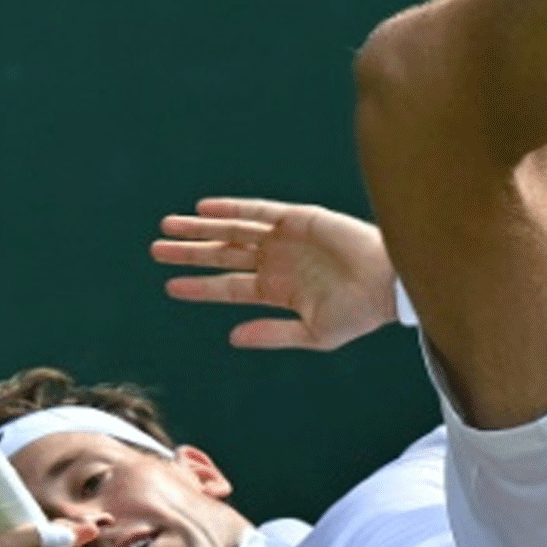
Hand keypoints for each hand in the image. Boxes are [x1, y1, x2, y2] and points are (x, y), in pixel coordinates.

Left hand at [152, 197, 396, 350]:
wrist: (390, 285)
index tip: (169, 286)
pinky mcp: (297, 218)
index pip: (228, 288)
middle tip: (156, 249)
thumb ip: (271, 334)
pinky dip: (230, 208)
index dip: (198, 286)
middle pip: (222, 255)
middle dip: (189, 252)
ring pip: (232, 230)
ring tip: (168, 226)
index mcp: (276, 291)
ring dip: (201, 228)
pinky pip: (257, 210)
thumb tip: (231, 339)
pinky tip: (204, 208)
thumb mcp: (312, 333)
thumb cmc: (358, 314)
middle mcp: (275, 262)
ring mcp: (284, 239)